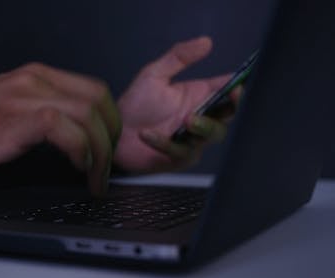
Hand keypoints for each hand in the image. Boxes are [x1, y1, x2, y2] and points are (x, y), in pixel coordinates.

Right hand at [0, 63, 120, 195]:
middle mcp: (32, 81)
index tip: (108, 149)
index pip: (94, 90)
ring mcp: (20, 98)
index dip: (110, 122)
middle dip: (111, 138)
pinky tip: (77, 166)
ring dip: (101, 151)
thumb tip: (84, 137)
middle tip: (106, 168)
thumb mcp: (13, 110)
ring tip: (96, 177)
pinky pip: (61, 127)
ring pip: (87, 112)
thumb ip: (47, 113)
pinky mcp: (9, 121)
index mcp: (36, 77)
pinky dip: (80, 149)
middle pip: (98, 99)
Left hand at [114, 36, 240, 172]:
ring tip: (188, 119)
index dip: (239, 87)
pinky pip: (180, 151)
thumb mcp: (154, 75)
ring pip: (212, 135)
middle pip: (228, 115)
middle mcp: (200, 117)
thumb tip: (207, 41)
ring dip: (203, 126)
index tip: (240, 82)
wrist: (114, 133)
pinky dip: (163, 142)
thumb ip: (178, 58)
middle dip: (233, 107)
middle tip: (230, 97)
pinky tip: (146, 134)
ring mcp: (193, 140)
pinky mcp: (179, 158)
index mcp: (199, 96)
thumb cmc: (135, 104)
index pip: (228, 91)